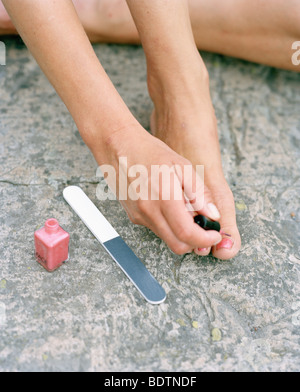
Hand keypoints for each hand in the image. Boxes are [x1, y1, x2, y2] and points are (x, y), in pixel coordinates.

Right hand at [93, 125, 221, 254]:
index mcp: (164, 198)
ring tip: (187, 212)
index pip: (187, 234)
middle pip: (177, 245)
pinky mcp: (134, 216)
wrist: (119, 148)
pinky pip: (156, 229)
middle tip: (205, 229)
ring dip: (182, 233)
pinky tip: (171, 207)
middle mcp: (149, 212)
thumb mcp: (182, 166)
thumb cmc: (150, 152)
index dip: (205, 239)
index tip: (214, 235)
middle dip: (195, 242)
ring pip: (167, 238)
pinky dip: (169, 225)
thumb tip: (212, 214)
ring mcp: (140, 216)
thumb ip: (199, 193)